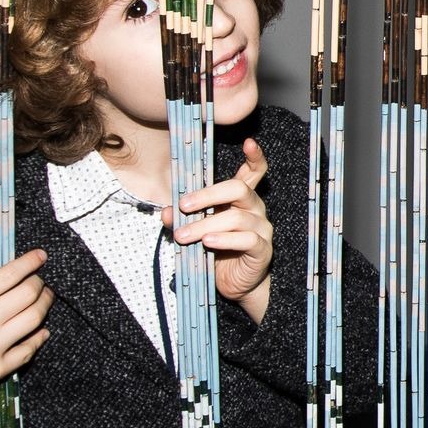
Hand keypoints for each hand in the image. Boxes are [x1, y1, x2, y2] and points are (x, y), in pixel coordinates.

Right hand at [0, 246, 52, 427]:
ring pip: (34, 320)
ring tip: (44, 299)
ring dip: (44, 306)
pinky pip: (28, 350)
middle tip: (39, 280)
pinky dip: (39, 337)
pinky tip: (41, 330)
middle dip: (39, 283)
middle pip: (28, 295)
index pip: (9, 275)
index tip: (40, 255)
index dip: (29, 262)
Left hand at [162, 137, 272, 323]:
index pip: (255, 172)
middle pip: (238, 189)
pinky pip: (246, 239)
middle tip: (183, 206)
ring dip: (205, 225)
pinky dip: (224, 240)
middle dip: (207, 195)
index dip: (255, 157)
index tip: (248, 142)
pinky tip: (208, 243)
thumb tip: (165, 212)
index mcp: (241, 199)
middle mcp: (255, 209)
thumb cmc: (216, 252)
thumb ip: (181, 219)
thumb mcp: (194, 232)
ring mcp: (262, 229)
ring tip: (183, 235)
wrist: (233, 285)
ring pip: (236, 217)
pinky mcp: (262, 250)